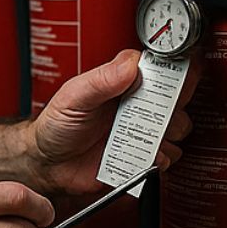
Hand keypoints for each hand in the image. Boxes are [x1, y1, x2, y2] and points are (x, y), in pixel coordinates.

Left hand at [25, 48, 199, 196]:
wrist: (49, 163)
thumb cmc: (57, 125)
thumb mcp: (74, 95)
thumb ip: (101, 79)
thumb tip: (130, 64)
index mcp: (124, 83)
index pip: (160, 69)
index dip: (173, 70)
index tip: (173, 77)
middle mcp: (138, 106)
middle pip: (177, 98)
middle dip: (173, 105)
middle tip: (152, 112)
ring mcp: (141, 132)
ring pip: (178, 128)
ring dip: (168, 132)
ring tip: (143, 135)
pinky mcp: (142, 157)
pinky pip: (168, 156)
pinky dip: (161, 157)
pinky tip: (141, 154)